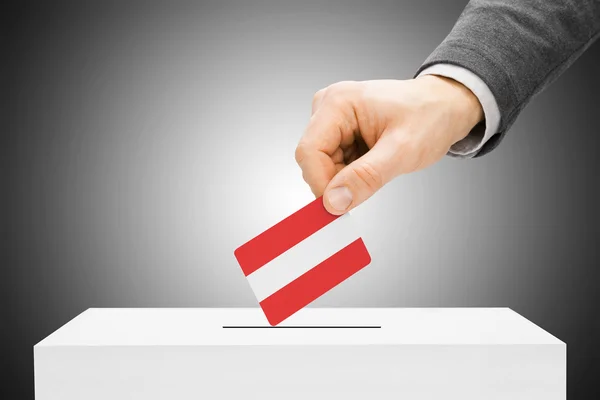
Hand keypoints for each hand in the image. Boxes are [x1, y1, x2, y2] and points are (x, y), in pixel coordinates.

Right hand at [295, 76, 483, 214]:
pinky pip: (332, 164)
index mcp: (338, 102)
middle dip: (336, 181)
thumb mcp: (402, 151)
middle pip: (313, 160)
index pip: (309, 152)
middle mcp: (328, 107)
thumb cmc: (430, 117)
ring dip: (345, 178)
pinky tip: (373, 163)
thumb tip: (334, 201)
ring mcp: (332, 120)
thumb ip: (366, 177)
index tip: (340, 206)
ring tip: (378, 166)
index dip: (321, 183)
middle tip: (370, 184)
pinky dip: (350, 174)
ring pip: (321, 166)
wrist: (445, 107)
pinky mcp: (338, 132)